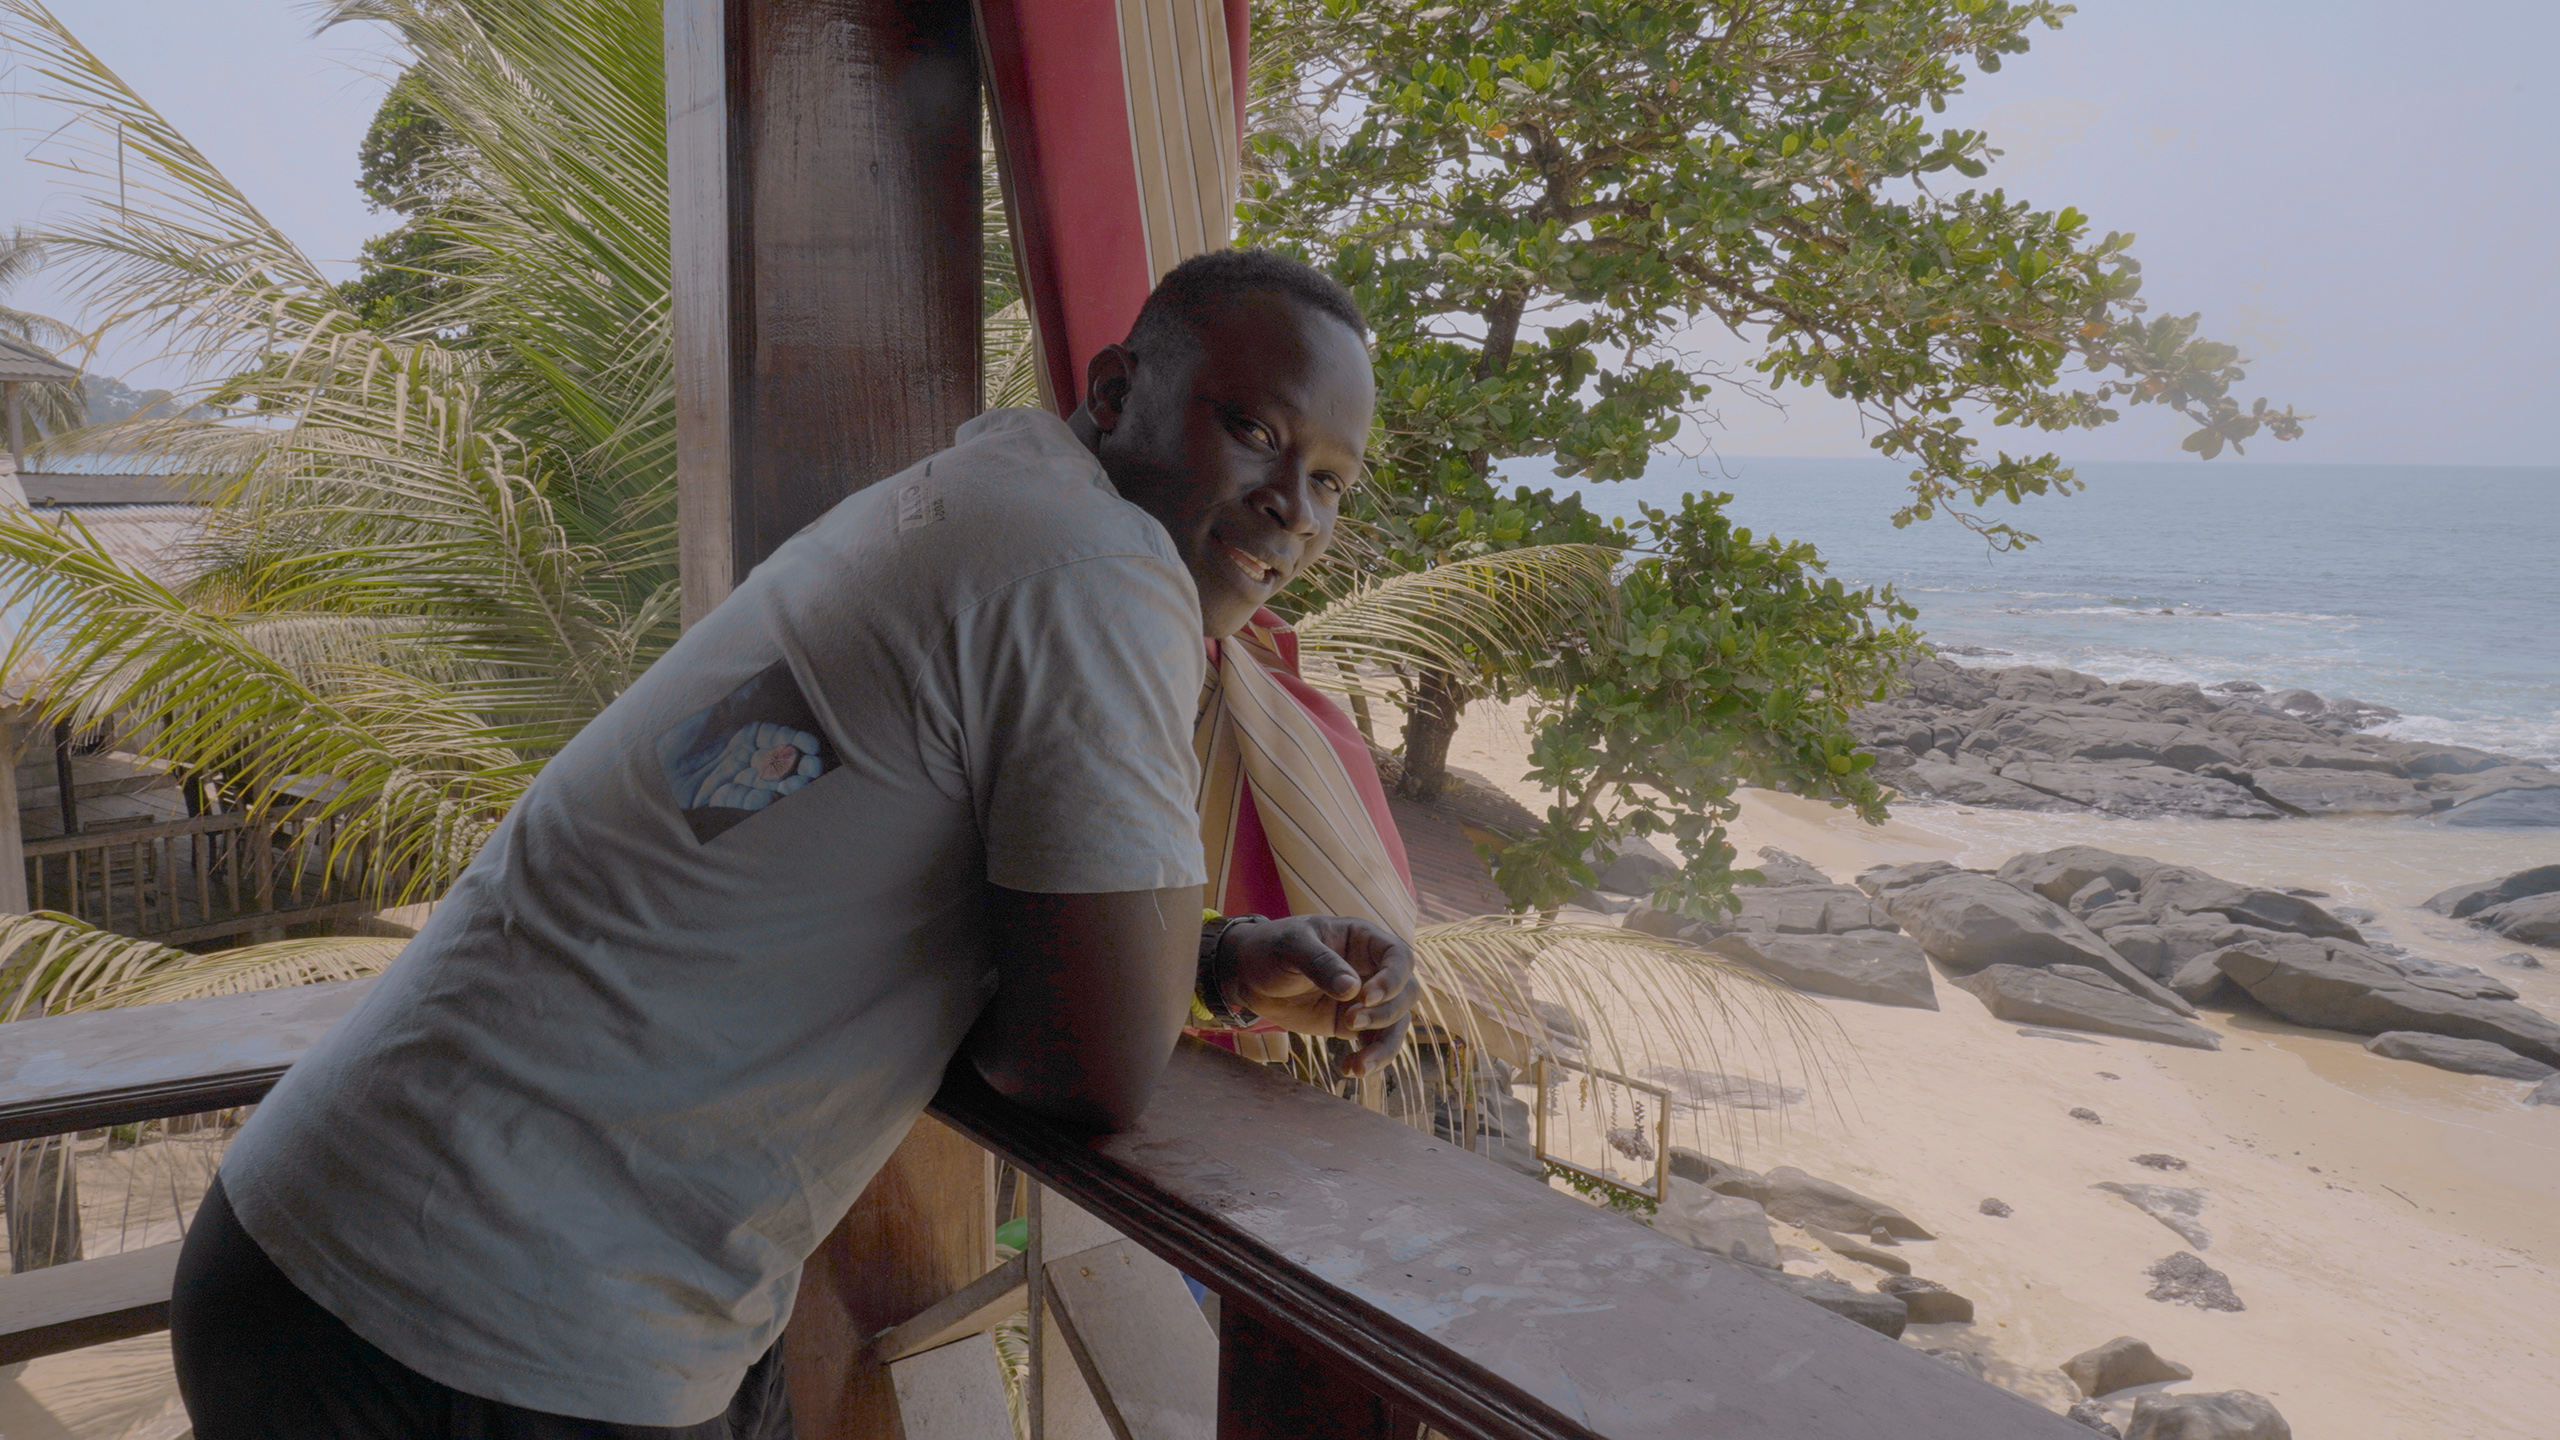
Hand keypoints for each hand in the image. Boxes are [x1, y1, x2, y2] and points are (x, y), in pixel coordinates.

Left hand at [1218, 915, 1414, 1076]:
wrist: (1248, 976)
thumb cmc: (1271, 949)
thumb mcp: (1290, 947)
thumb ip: (1320, 963)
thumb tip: (1352, 991)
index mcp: (1364, 939)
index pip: (1400, 957)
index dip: (1392, 978)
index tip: (1365, 997)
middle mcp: (1372, 969)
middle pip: (1406, 993)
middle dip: (1386, 1013)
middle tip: (1350, 1022)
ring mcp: (1366, 999)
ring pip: (1397, 1024)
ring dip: (1384, 1047)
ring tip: (1358, 1065)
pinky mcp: (1353, 1025)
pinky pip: (1376, 1044)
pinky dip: (1370, 1060)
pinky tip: (1349, 1070)